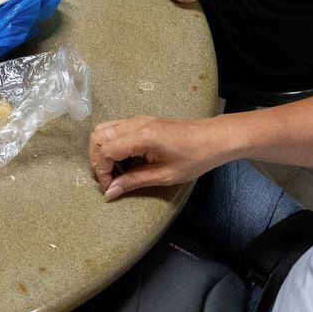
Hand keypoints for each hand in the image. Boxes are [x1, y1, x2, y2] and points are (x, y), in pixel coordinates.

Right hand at [90, 114, 233, 198]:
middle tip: (109, 179)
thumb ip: (134, 181)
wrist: (216, 138)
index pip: (105, 150)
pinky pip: (116, 128)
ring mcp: (138, 119)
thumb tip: (111, 192)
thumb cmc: (195, 158)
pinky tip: (125, 160)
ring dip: (103, 150)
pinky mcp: (143, 121)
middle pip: (98, 136)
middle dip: (97, 160)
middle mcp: (135, 123)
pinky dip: (112, 143)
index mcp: (141, 136)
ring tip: (116, 170)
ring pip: (104, 129)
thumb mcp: (165, 175)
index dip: (101, 171)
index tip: (109, 188)